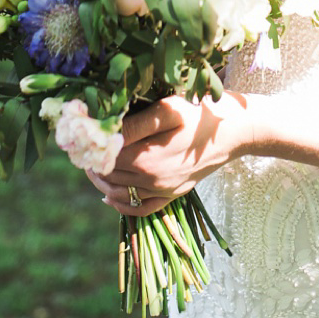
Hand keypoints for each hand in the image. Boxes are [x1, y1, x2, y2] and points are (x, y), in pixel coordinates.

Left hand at [85, 91, 249, 215]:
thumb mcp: (167, 109)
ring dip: (101, 180)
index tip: (81, 129)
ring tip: (92, 163)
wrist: (238, 130)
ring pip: (119, 193)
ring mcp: (164, 190)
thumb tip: (103, 132)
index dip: (89, 143)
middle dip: (92, 160)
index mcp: (147, 158)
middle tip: (83, 143)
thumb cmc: (202, 112)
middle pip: (108, 174)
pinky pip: (141, 208)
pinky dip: (121, 204)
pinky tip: (109, 195)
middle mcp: (152, 180)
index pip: (103, 155)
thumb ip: (133, 123)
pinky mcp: (174, 194)